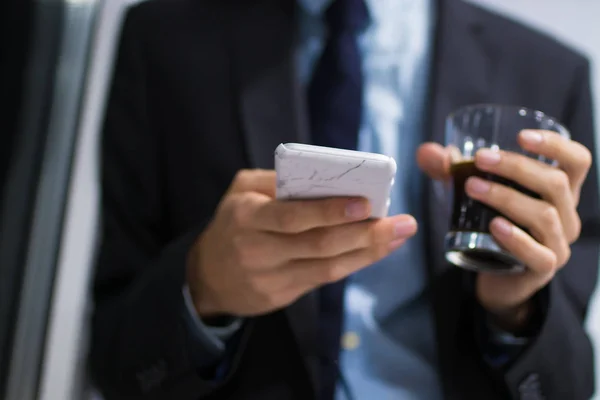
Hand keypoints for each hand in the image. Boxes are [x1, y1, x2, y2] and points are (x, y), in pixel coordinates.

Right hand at [187, 169, 417, 316]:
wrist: (207, 276)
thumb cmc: (232, 223)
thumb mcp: (240, 191)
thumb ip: (275, 180)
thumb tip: (326, 176)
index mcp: (247, 216)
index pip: (293, 216)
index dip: (331, 211)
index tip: (366, 203)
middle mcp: (258, 249)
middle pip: (318, 244)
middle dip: (365, 233)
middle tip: (402, 222)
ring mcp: (270, 278)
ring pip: (328, 267)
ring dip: (368, 251)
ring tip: (399, 236)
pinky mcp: (281, 296)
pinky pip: (324, 279)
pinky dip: (354, 264)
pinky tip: (376, 251)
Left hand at [417, 130, 592, 330]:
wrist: (495, 275)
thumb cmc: (492, 225)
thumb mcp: (475, 193)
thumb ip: (452, 172)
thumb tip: (426, 151)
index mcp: (558, 191)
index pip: (576, 161)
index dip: (556, 145)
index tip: (521, 137)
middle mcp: (566, 215)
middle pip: (555, 183)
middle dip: (515, 167)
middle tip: (478, 159)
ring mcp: (558, 243)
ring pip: (544, 215)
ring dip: (506, 197)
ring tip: (472, 188)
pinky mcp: (544, 267)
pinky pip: (538, 253)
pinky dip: (516, 238)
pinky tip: (494, 226)